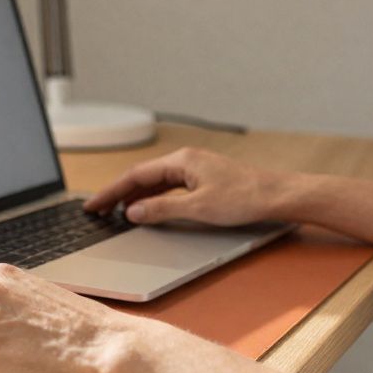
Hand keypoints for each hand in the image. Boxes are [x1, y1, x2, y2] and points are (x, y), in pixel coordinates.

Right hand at [83, 147, 294, 225]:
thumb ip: (162, 209)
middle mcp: (186, 160)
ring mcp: (195, 169)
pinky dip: (154, 197)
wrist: (279, 195)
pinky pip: (169, 186)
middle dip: (118, 193)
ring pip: (156, 182)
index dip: (111, 192)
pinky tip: (150, 208)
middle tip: (99, 210)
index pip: (135, 175)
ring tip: (117, 212)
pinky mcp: (204, 179)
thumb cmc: (245, 198)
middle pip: (142, 176)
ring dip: (135, 196)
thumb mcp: (198, 208)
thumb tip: (133, 212)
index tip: (93, 205)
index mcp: (181, 161)